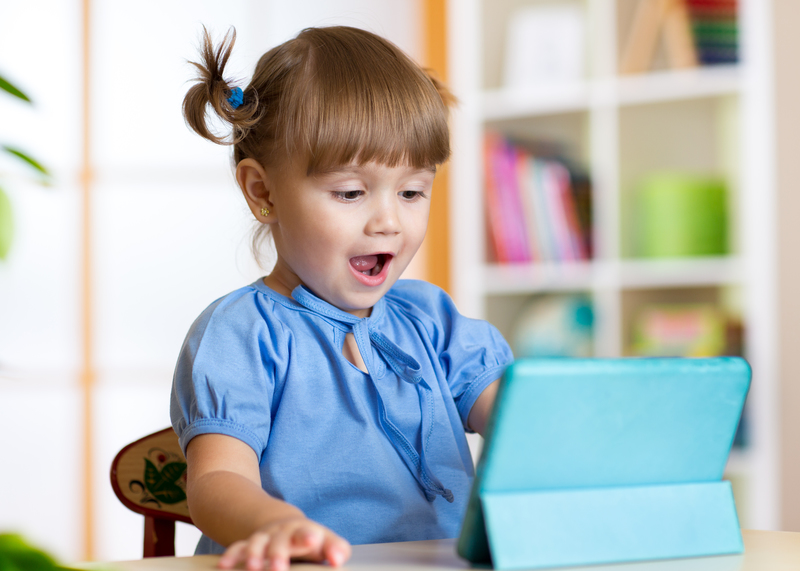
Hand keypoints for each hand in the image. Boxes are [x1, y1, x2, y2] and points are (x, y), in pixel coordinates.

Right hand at [217, 516, 351, 570]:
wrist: (286, 527)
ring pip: (257, 544)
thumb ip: (337, 550)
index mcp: (304, 532)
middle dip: (278, 553)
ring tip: (254, 567)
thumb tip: (338, 558)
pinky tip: (225, 566)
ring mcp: (264, 539)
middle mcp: (282, 534)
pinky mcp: (249, 546)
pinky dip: (232, 556)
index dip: (309, 537)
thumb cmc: (309, 540)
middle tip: (279, 567)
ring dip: (255, 555)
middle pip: (280, 541)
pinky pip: (238, 549)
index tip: (313, 541)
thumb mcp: (326, 542)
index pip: (307, 533)